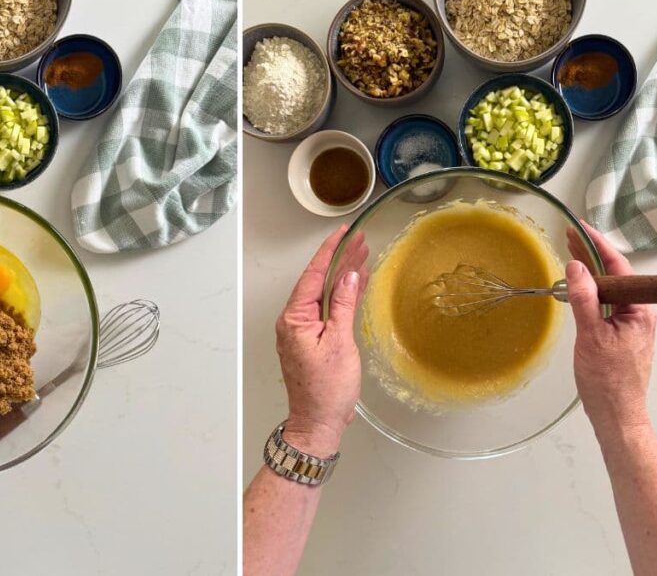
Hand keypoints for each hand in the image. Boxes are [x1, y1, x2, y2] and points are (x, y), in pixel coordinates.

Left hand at [274, 226, 368, 457]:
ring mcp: (301, 330)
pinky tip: (354, 284)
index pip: (313, 275)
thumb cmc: (326, 391)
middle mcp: (293, 321)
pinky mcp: (310, 340)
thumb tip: (349, 277)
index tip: (344, 233)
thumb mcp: (339, 343)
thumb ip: (343, 306)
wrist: (317, 423)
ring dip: (342, 276)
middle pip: (318, 281)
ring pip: (323, 294)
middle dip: (340, 260)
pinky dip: (340, 296)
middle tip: (360, 241)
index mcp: (294, 318)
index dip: (330, 252)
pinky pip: (325, 309)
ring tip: (362, 255)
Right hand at [566, 222, 655, 436]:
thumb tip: (575, 267)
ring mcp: (629, 323)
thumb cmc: (607, 379)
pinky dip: (589, 291)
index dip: (598, 245)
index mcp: (639, 309)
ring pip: (609, 289)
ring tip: (569, 253)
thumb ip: (584, 299)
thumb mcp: (592, 336)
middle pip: (614, 274)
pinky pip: (605, 303)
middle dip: (591, 254)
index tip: (580, 228)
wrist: (616, 414)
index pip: (618, 267)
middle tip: (568, 236)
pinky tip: (576, 286)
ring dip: (589, 271)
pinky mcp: (619, 334)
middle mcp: (639, 312)